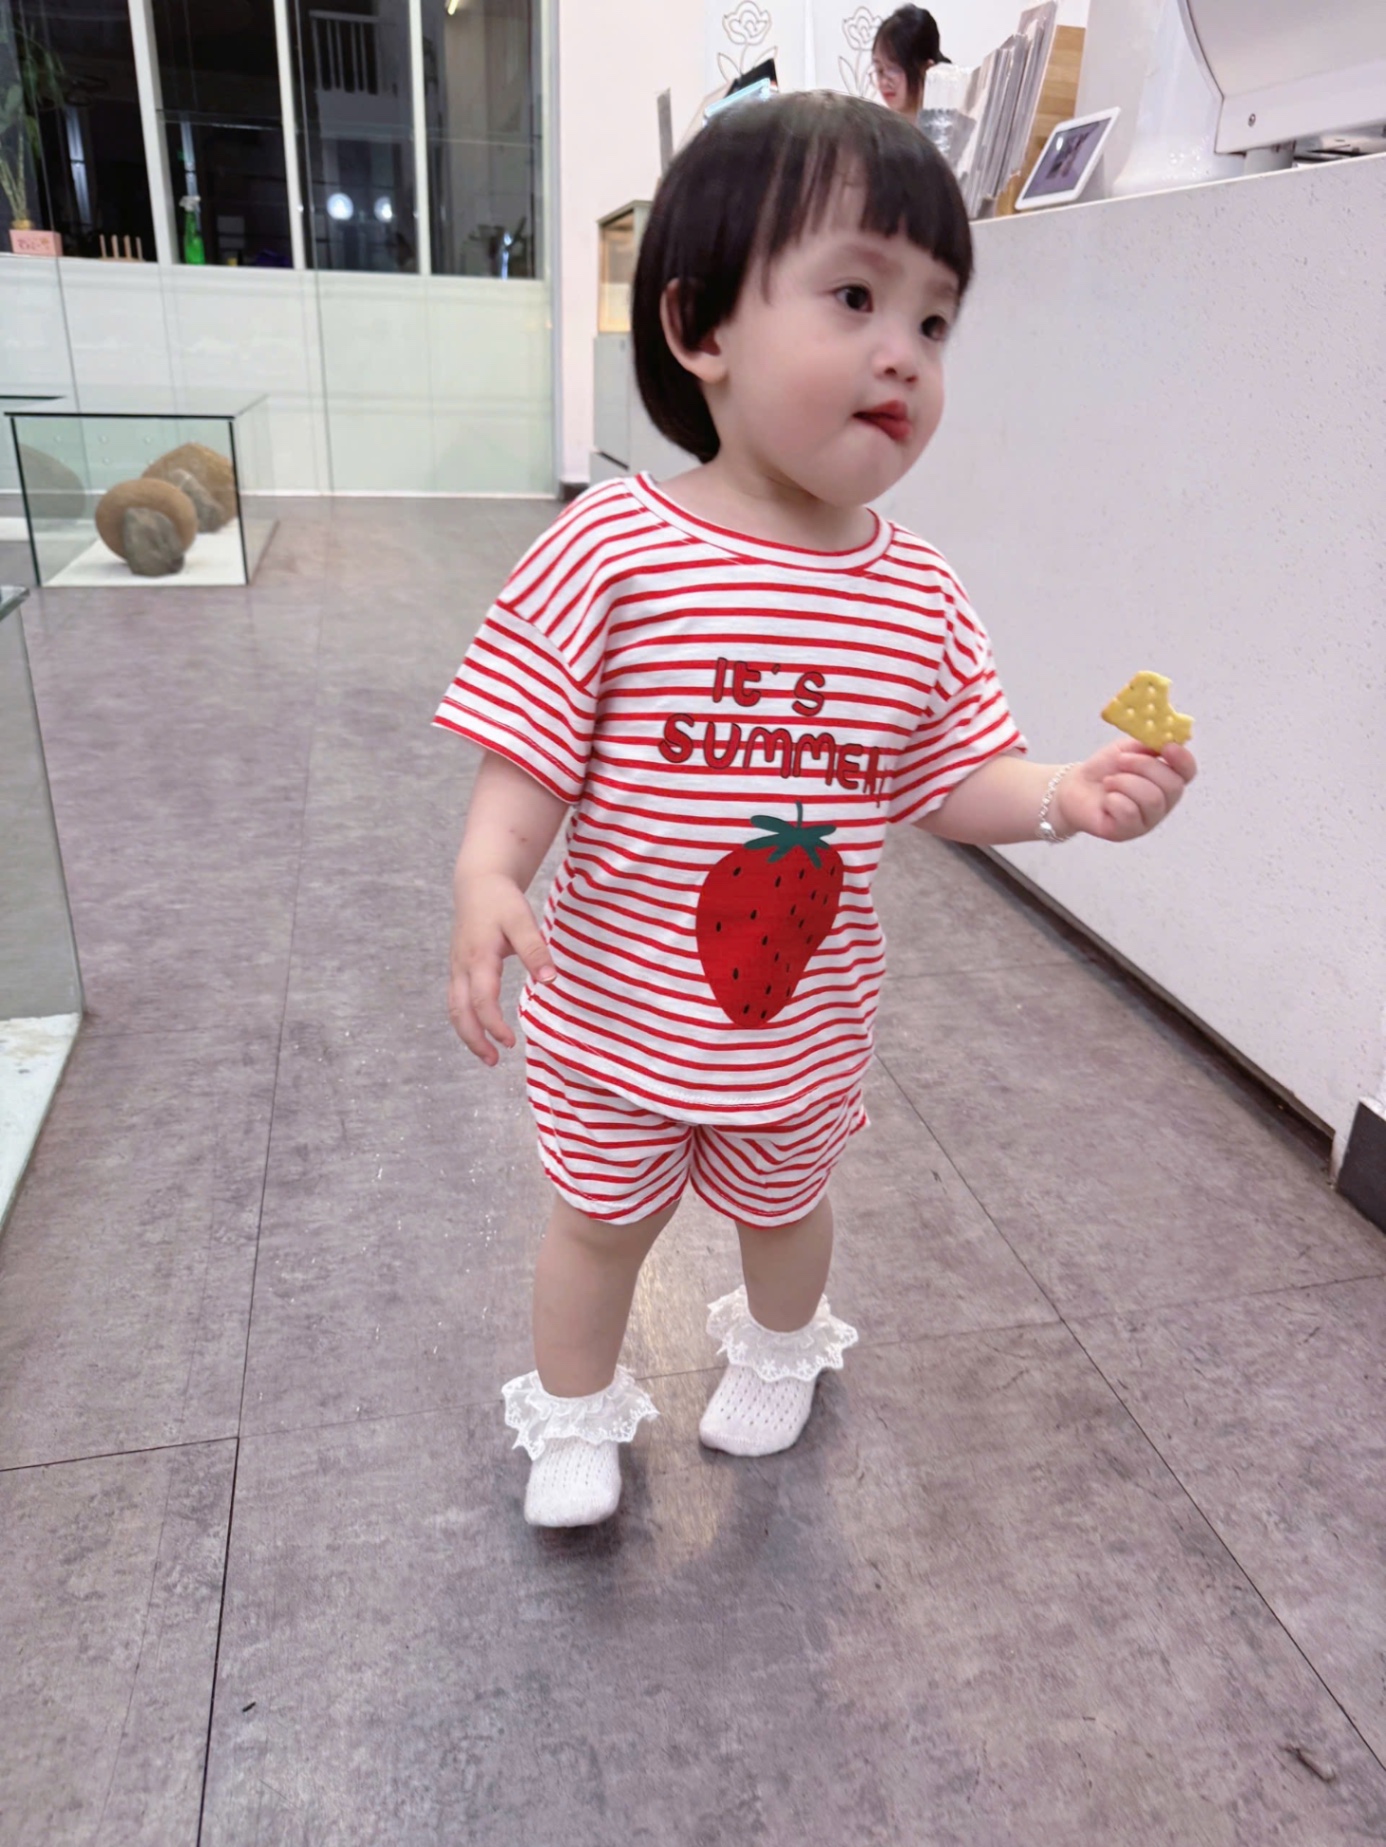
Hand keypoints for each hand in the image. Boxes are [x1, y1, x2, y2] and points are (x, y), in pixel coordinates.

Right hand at [448, 871, 556, 1064]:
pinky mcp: (458, 967)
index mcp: (478, 957)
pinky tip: (480, 1030)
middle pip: (459, 1012)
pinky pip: (456, 1000)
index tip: (510, 1042)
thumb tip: (550, 979)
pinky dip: (465, 1019)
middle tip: (493, 1061)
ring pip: (454, 1008)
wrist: (477, 882)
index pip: (482, 1000)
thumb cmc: (501, 900)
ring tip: (487, 1054)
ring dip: (468, 1033)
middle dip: (474, 1039)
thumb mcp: (522, 920)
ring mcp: (456, 968)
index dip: (493, 1024)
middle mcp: (462, 966)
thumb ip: (535, 949)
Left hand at [1055, 739, 1196, 842]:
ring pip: (1152, 799)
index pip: (1188, 772)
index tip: (1167, 747)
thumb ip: (1147, 744)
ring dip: (1126, 782)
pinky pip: (1130, 813)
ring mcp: (1146, 821)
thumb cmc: (1104, 769)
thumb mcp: (1127, 749)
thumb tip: (1166, 737)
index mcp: (1166, 780)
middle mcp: (1162, 803)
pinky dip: (1114, 800)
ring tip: (1109, 781)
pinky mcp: (1126, 832)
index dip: (1183, 759)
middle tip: (1121, 761)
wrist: (1074, 787)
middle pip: (1173, 786)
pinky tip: (1106, 799)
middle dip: (1144, 766)